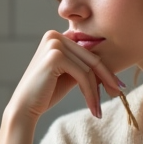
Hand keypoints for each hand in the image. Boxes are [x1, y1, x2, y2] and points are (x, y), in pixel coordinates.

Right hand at [8, 30, 123, 122]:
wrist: (24, 108)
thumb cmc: (46, 93)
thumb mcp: (69, 75)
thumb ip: (85, 65)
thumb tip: (110, 66)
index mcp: (56, 36)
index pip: (88, 50)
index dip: (103, 67)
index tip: (115, 84)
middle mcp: (54, 35)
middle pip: (91, 57)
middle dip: (106, 77)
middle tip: (118, 93)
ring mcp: (53, 43)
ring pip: (89, 67)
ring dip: (97, 90)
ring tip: (99, 108)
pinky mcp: (55, 56)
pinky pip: (82, 74)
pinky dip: (90, 92)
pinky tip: (93, 108)